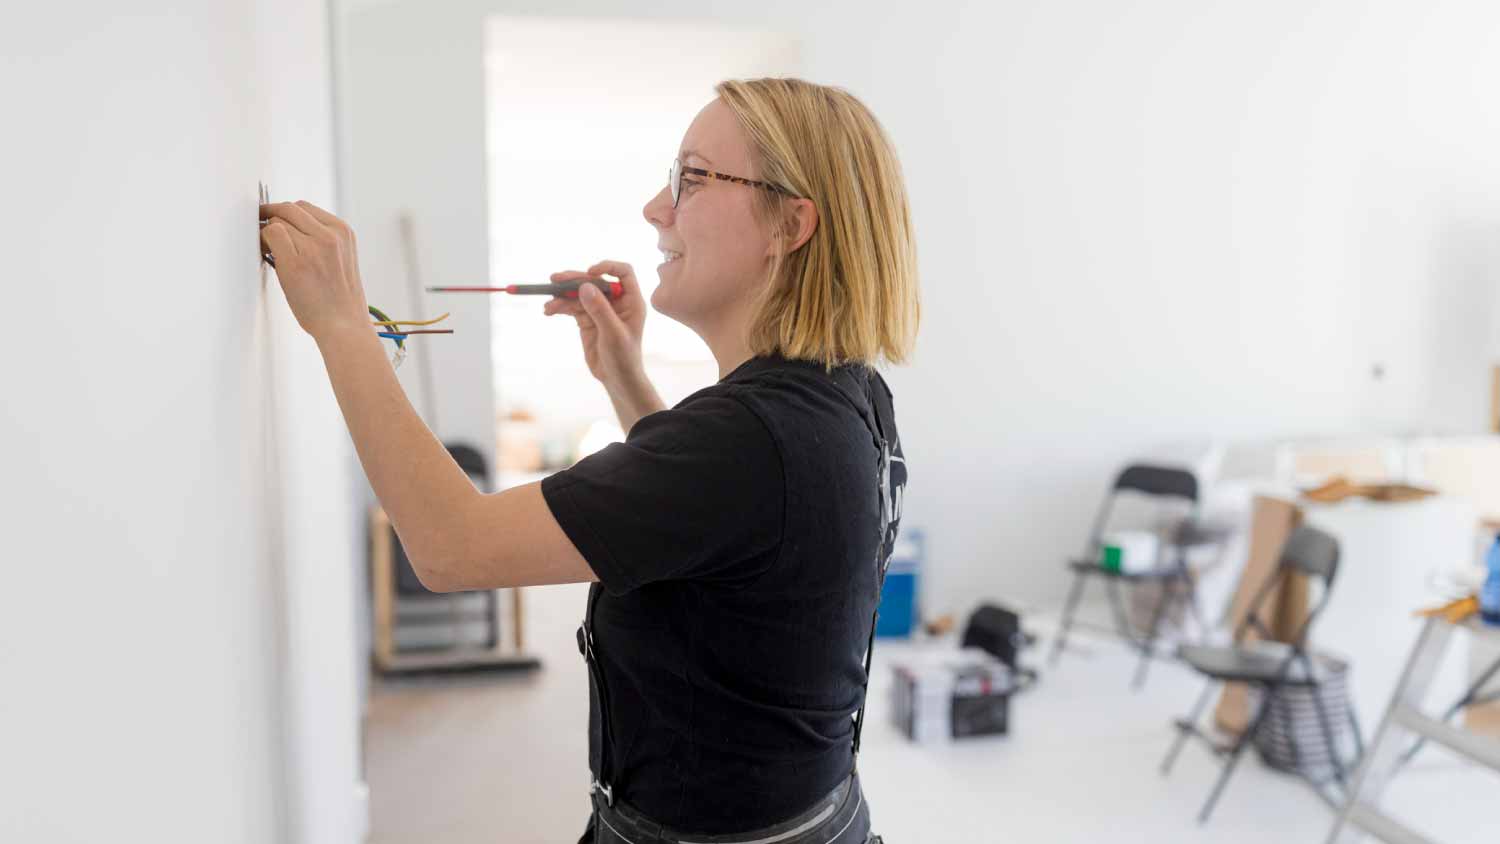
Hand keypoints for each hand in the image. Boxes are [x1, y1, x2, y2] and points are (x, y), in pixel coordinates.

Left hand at [259, 201, 368, 340]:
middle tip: (259, 227)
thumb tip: (286, 226)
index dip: (285, 213)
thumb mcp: (340, 259)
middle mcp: (330, 235)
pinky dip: (263, 242)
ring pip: (277, 221)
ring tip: (267, 250)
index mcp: (343, 232)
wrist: (343, 325)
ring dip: (267, 233)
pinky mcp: (295, 262)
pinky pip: (270, 235)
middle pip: (289, 209)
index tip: (274, 221)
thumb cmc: (339, 298)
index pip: (305, 208)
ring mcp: (313, 247)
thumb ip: (321, 239)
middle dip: (271, 215)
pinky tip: (265, 254)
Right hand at [543, 260, 646, 385]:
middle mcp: (616, 301)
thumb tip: (585, 286)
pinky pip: (572, 306)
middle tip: (554, 280)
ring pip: (579, 294)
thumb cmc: (623, 358)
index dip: (608, 267)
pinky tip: (549, 310)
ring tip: (548, 306)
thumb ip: (600, 310)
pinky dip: (560, 306)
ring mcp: (600, 309)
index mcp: (631, 301)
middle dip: (574, 280)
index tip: (590, 272)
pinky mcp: (587, 319)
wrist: (616, 379)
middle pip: (595, 281)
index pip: (623, 272)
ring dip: (562, 296)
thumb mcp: (613, 334)